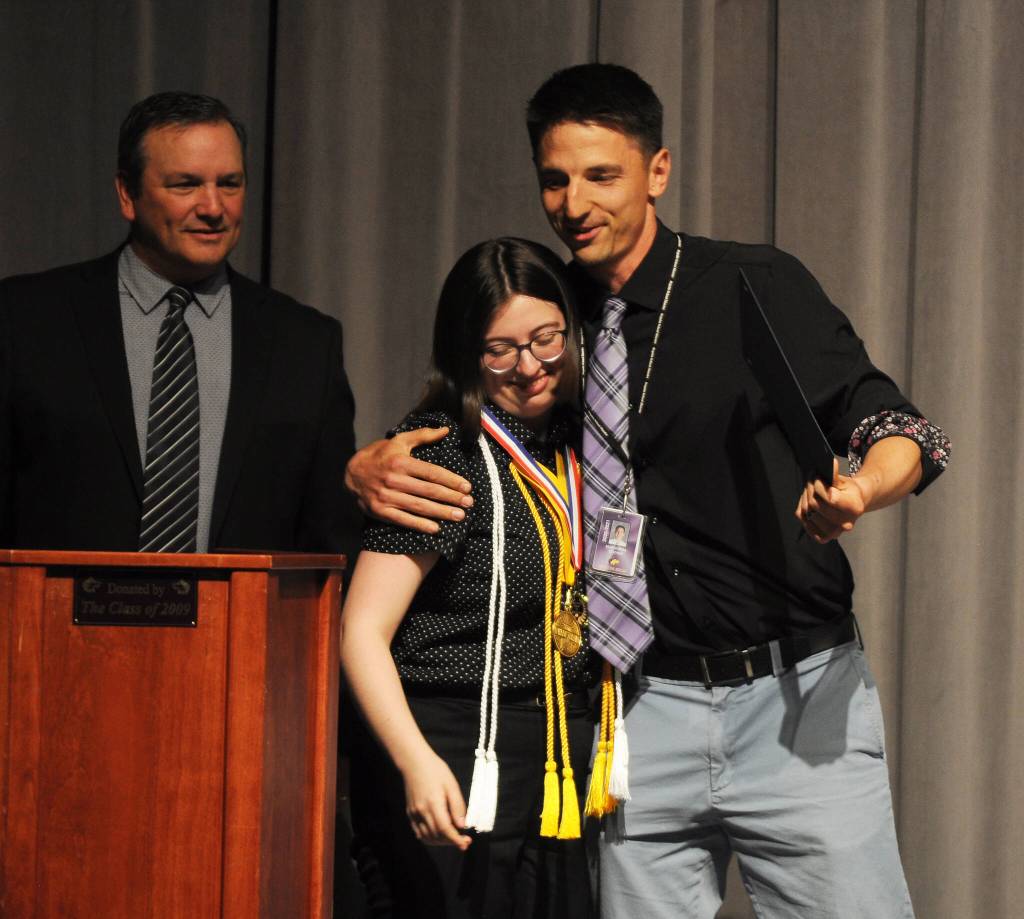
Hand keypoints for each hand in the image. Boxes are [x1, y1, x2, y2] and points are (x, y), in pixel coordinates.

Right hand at [344, 428, 472, 533]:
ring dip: (441, 512)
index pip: (432, 472)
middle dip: (451, 498)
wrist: (352, 473)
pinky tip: (435, 528)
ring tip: (459, 516)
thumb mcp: (399, 441)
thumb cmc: (380, 455)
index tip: (467, 487)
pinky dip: (420, 525)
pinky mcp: (381, 511)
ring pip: (419, 506)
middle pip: (429, 491)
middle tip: (468, 503)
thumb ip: (423, 436)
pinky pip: (403, 520)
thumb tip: (446, 430)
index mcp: (401, 462)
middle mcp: (394, 480)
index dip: (451, 480)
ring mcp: (387, 497)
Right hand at [402, 751, 471, 848]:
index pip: (445, 829)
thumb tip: (462, 825)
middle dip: (451, 841)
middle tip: (464, 841)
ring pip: (428, 837)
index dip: (456, 839)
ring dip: (441, 842)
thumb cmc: (435, 770)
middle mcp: (422, 812)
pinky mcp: (410, 813)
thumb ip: (457, 806)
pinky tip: (440, 835)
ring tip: (453, 838)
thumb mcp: (451, 785)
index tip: (466, 844)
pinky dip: (430, 838)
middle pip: (437, 836)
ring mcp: (414, 814)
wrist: (414, 762)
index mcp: (433, 804)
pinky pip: (419, 833)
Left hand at [795, 458, 876, 543]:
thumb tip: (830, 462)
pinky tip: (808, 503)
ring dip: (805, 498)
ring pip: (806, 511)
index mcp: (855, 508)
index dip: (819, 485)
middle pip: (814, 505)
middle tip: (811, 481)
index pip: (829, 497)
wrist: (854, 505)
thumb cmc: (849, 491)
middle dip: (810, 489)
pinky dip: (802, 509)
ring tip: (811, 491)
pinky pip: (803, 520)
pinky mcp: (823, 537)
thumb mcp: (844, 481)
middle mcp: (846, 524)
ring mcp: (834, 533)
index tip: (818, 478)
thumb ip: (834, 475)